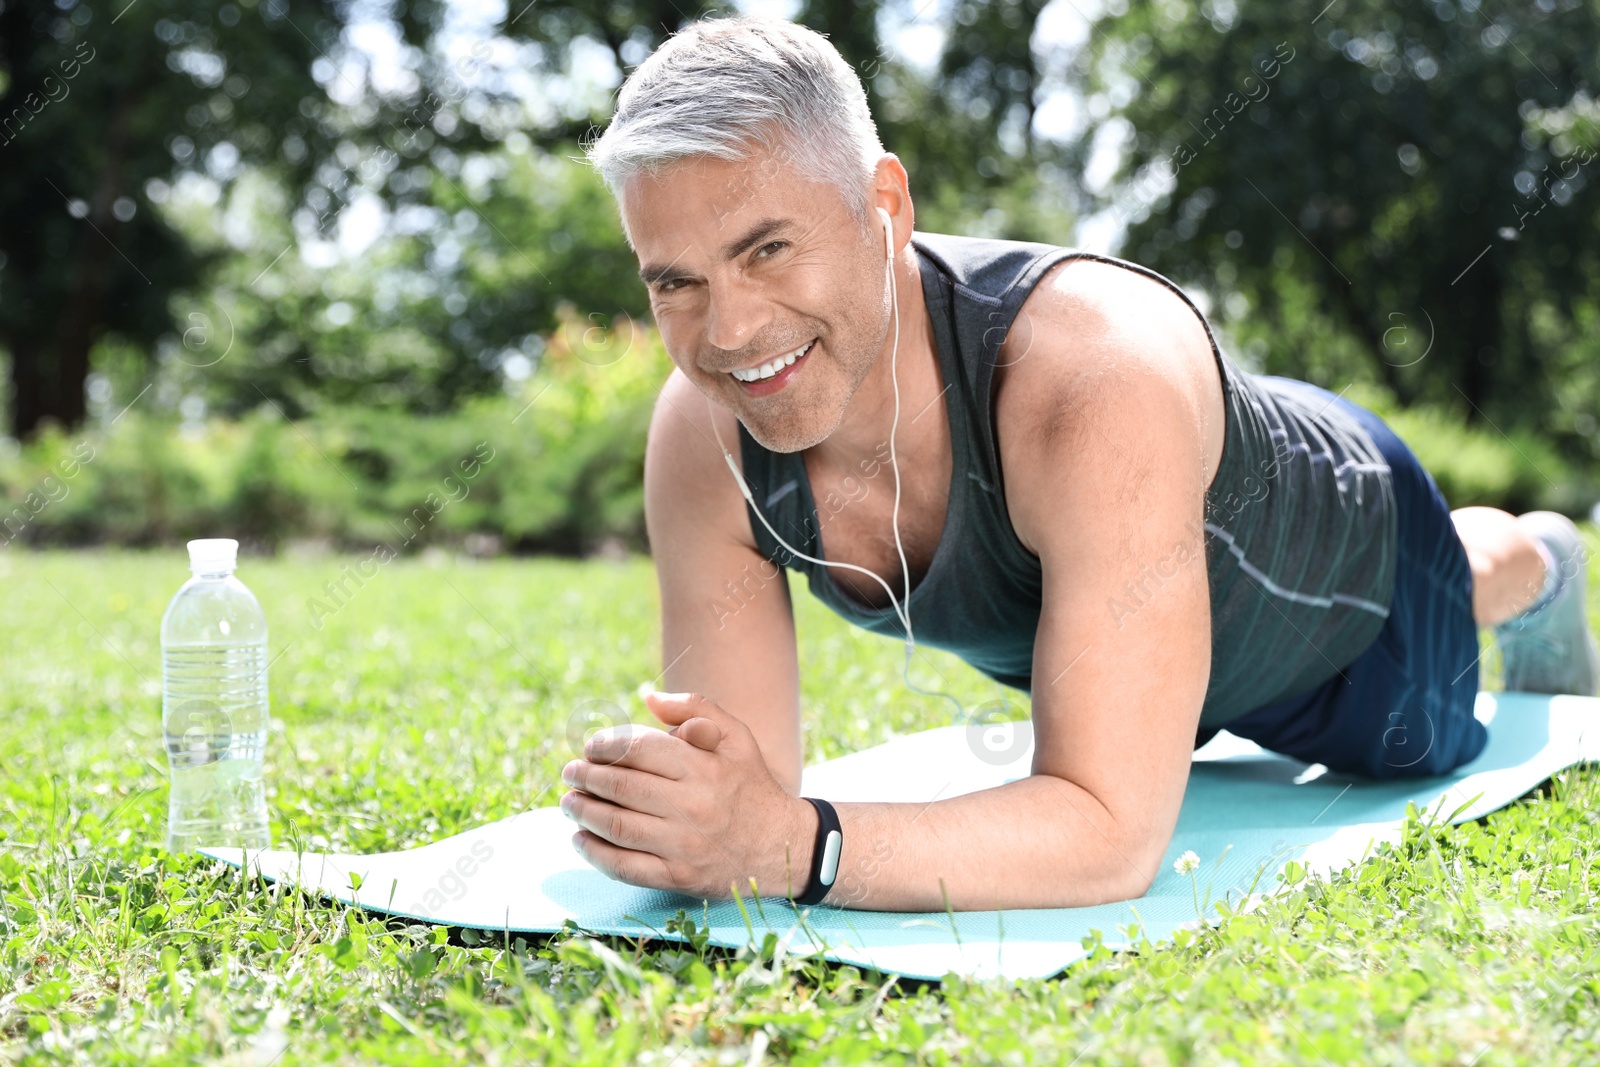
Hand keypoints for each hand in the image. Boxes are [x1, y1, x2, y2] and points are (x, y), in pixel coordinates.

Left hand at [560, 692, 816, 899]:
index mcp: (704, 767)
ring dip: (583, 812)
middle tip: (570, 772)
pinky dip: (596, 853)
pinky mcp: (679, 877)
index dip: (605, 745)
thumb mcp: (737, 737)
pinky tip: (581, 839)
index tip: (591, 747)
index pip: (638, 750)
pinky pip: (625, 866)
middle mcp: (693, 806)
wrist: (783, 846)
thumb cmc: (752, 785)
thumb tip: (647, 696)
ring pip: (617, 826)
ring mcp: (684, 845)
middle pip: (621, 788)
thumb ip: (695, 708)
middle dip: (586, 777)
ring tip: (569, 801)